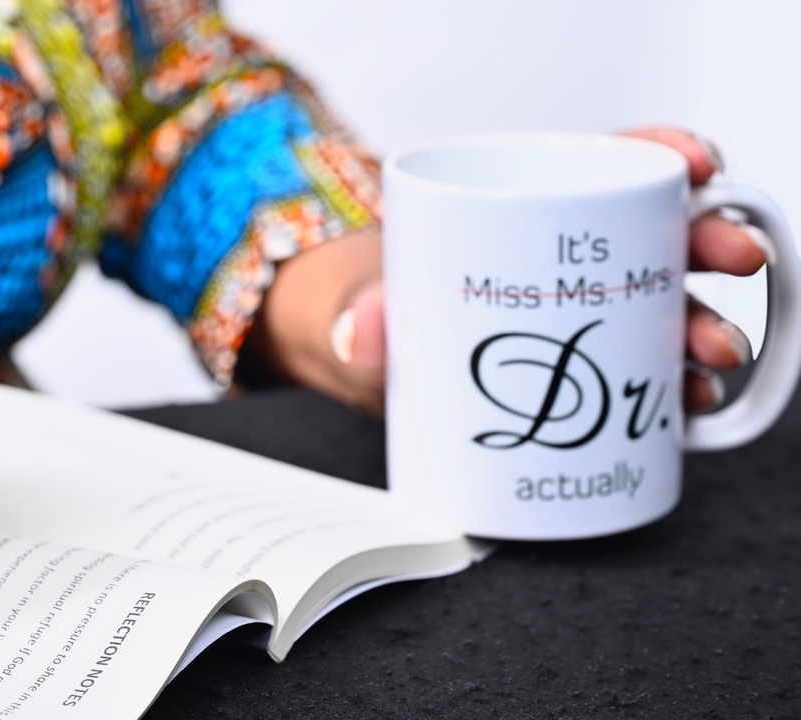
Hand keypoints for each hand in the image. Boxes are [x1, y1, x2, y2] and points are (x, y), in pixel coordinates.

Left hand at [250, 128, 765, 416]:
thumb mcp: (368, 306)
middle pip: (657, 235)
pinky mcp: (586, 373)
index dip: (660, 155)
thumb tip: (359, 333)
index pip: (606, 165)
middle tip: (726, 260)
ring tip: (707, 354)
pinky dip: (675, 383)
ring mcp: (583, 317)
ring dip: (701, 322)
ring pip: (664, 305)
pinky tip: (687, 400)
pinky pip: (645, 371)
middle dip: (705, 241)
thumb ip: (361, 317)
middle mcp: (567, 260)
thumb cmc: (385, 313)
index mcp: (525, 215)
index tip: (691, 165)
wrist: (377, 371)